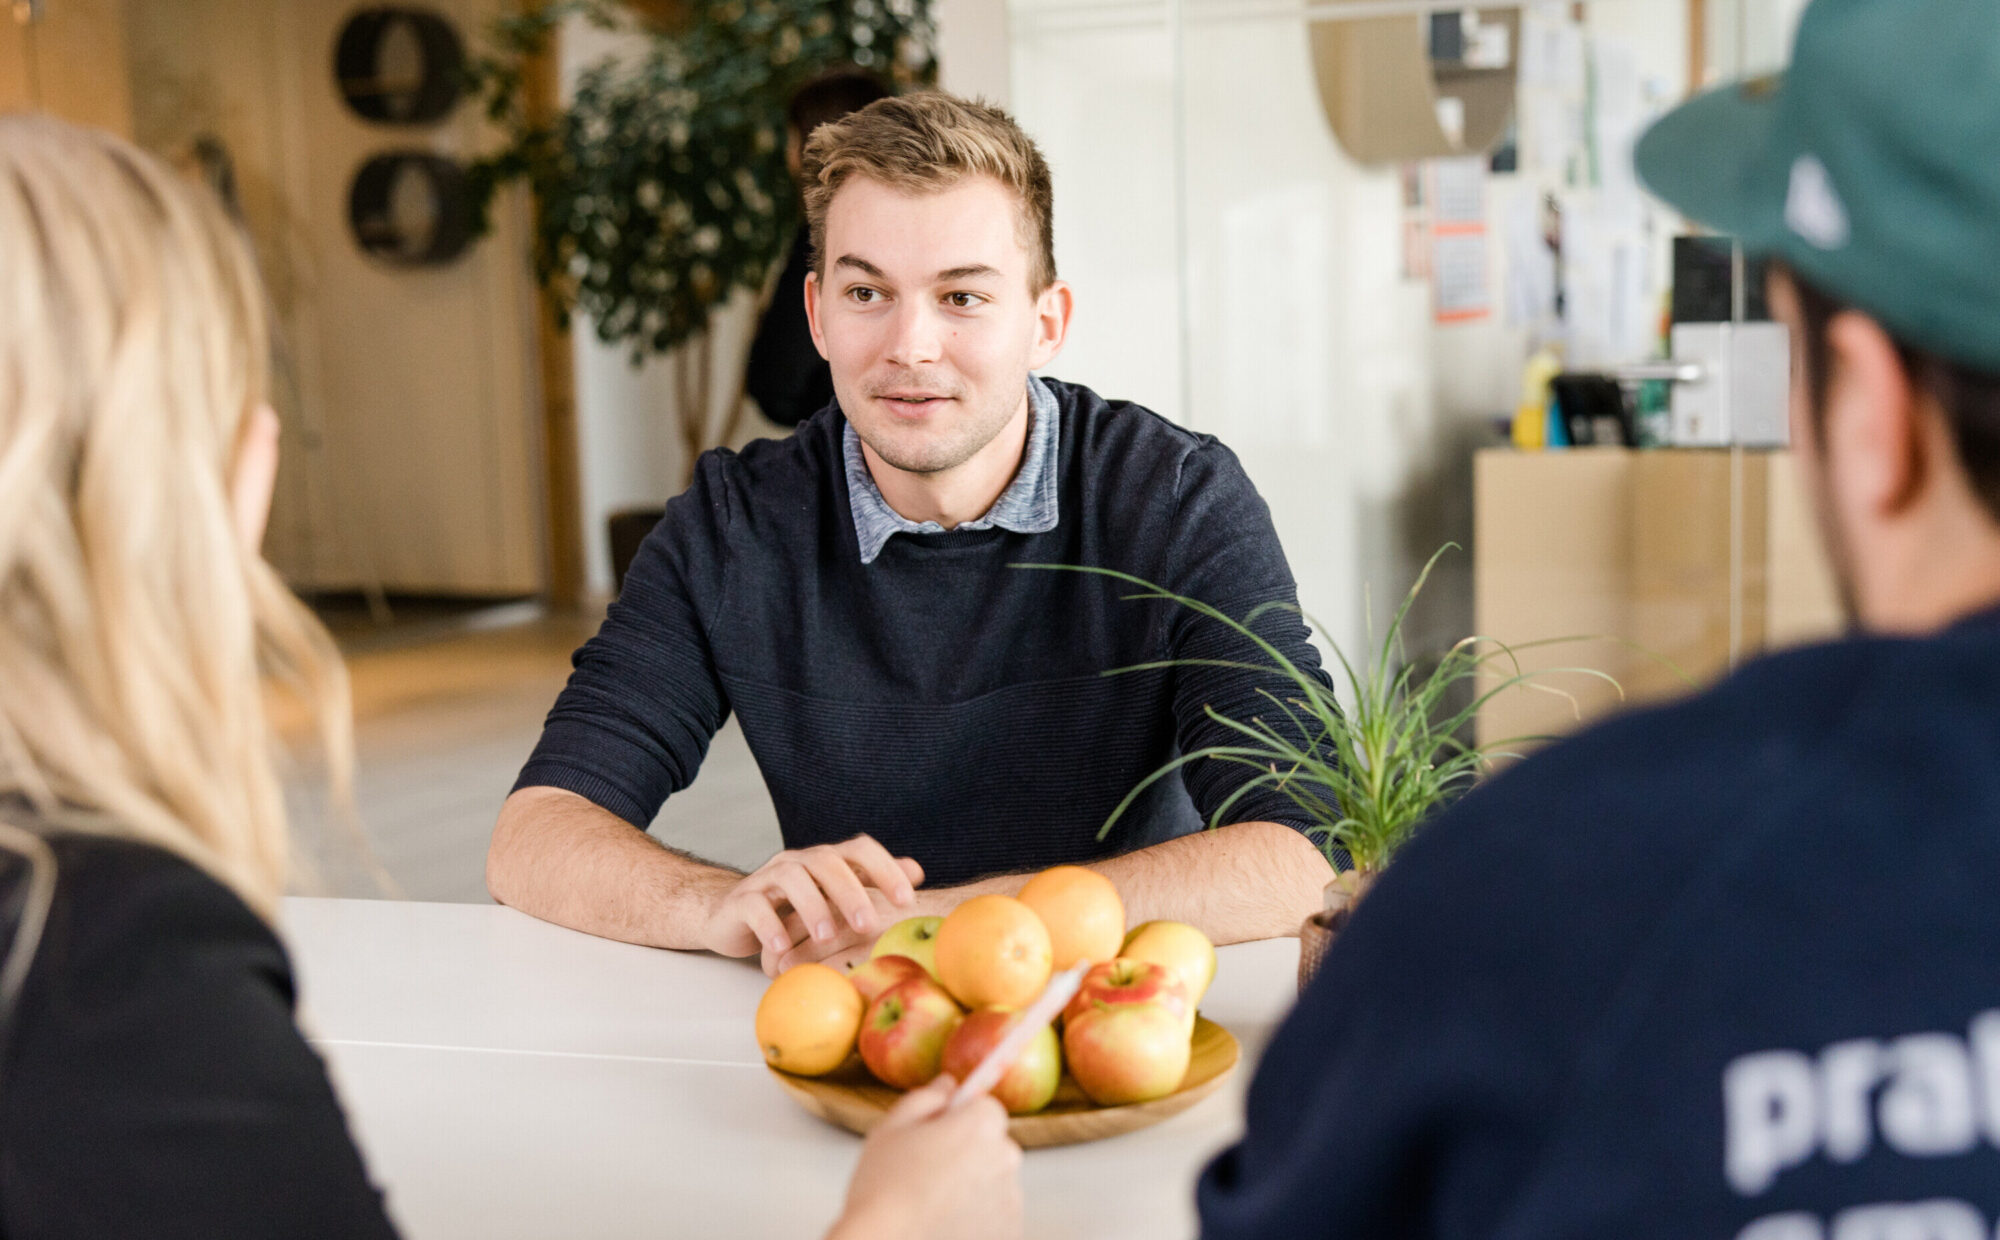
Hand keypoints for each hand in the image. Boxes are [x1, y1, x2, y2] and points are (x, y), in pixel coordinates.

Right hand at [700, 835, 922, 974]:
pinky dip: (770, 927)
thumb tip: (916, 872)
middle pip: (827, 863)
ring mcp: (767, 878)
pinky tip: (783, 948)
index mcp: (825, 860)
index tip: (907, 899)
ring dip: (812, 907)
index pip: (860, 849)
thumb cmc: (792, 908)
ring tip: (827, 937)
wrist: (732, 914)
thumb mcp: (833, 896)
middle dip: (851, 893)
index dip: (885, 869)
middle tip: (868, 925)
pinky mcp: (741, 901)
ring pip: (791, 878)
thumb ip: (871, 882)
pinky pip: (755, 906)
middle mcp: (798, 862)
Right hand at [827, 1076, 1022, 1239]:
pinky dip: (979, 1219)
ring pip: (995, 1182)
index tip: (938, 1133)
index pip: (986, 1108)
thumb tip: (948, 1084)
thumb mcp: (892, 1128)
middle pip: (994, 1145)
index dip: (960, 1119)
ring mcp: (1011, 1200)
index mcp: (981, 1125)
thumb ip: (926, 1098)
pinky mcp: (1010, 1233)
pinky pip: (997, 1216)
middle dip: (969, 1152)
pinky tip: (945, 1222)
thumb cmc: (882, 1190)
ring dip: (974, 1187)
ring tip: (932, 1204)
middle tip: (928, 1172)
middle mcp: (1006, 1158)